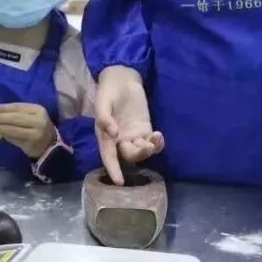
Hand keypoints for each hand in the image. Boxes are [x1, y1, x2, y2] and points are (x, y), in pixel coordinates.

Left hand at [0, 103, 56, 158]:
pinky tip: (0, 133)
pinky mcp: (31, 144)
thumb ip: (17, 112)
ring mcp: (36, 133)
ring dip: (2, 127)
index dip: (5, 107)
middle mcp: (39, 121)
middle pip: (16, 117)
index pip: (19, 107)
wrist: (50, 144)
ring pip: (15, 129)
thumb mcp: (32, 115)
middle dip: (2, 117)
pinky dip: (6, 135)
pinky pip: (15, 139)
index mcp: (38, 110)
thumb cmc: (37, 126)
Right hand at [95, 66, 163, 184]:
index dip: (113, 170)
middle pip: (128, 156)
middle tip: (146, 146)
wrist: (121, 78)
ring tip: (154, 138)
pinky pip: (152, 143)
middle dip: (137, 155)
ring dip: (148, 150)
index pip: (108, 157)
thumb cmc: (107, 91)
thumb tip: (113, 133)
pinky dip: (157, 143)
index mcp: (105, 136)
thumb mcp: (102, 102)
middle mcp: (119, 140)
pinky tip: (159, 135)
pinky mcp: (145, 129)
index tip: (119, 182)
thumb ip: (104, 118)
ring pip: (141, 152)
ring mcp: (133, 136)